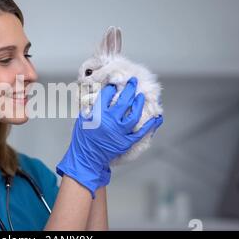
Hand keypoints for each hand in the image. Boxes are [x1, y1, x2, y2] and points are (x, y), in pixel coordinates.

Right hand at [56, 77, 162, 197]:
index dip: (112, 87)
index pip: (107, 95)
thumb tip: (99, 93)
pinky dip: (149, 125)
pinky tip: (156, 118)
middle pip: (123, 101)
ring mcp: (119, 132)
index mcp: (97, 114)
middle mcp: (109, 121)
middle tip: (133, 81)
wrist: (87, 157)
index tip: (115, 83)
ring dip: (139, 104)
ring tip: (141, 96)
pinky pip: (140, 132)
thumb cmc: (83, 137)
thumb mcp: (82, 118)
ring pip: (134, 115)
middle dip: (130, 88)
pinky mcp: (125, 142)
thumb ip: (91, 106)